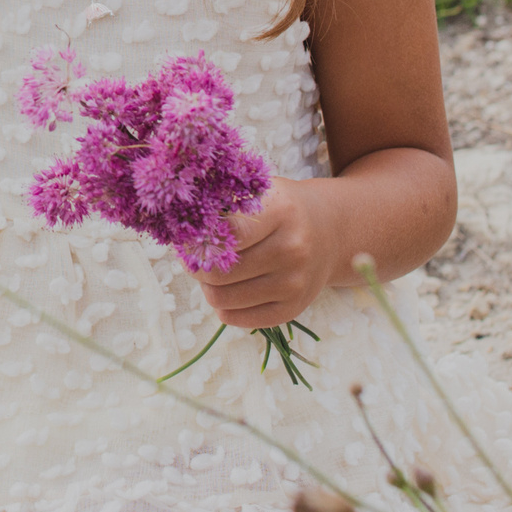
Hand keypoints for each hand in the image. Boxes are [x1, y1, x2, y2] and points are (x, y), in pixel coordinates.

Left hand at [194, 179, 339, 329]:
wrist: (330, 232)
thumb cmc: (282, 210)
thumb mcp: (260, 193)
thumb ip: (225, 206)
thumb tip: (181, 230)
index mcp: (280, 211)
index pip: (225, 232)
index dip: (197, 238)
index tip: (186, 237)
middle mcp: (291, 249)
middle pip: (218, 272)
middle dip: (196, 266)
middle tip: (195, 257)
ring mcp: (294, 283)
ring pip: (221, 299)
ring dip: (207, 287)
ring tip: (213, 271)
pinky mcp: (292, 309)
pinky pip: (235, 318)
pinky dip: (223, 306)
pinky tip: (230, 288)